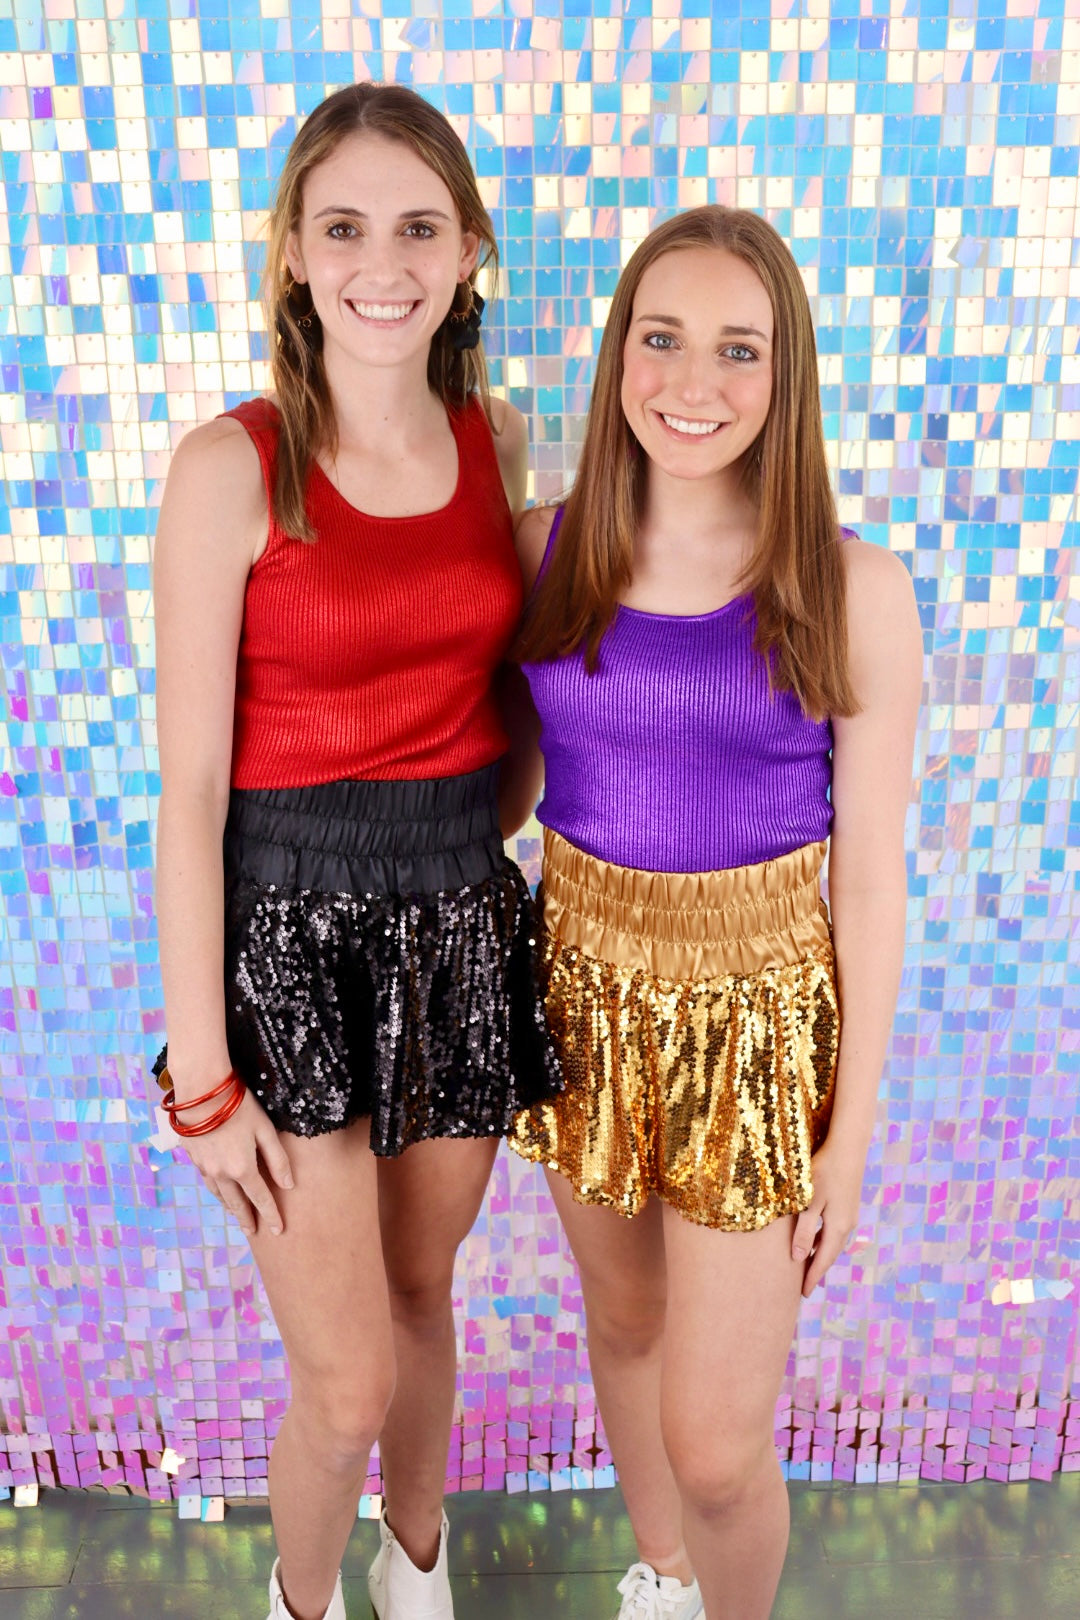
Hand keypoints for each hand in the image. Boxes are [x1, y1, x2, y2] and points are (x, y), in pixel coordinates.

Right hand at [179, 1089, 293, 1238]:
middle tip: (254, 1232)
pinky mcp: (193, 1157)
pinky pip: (207, 1182)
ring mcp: (204, 1167)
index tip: (278, 1230)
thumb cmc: (238, 1106)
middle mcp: (221, 1174)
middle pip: (237, 1203)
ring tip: (238, 1215)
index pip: (260, 1199)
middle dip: (247, 1219)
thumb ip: (277, 1159)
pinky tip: (219, 1191)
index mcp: (242, 1168)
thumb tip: (288, 1185)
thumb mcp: (265, 1130)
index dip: (271, 1215)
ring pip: (219, 1195)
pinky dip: (216, 1192)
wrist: (200, 1091)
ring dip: (230, 1207)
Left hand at [791, 1137, 866, 1296]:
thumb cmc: (824, 1172)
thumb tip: (799, 1258)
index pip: (823, 1260)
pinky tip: (815, 1239)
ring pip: (833, 1242)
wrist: (848, 1148)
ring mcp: (849, 1215)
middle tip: (804, 1286)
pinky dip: (824, 1240)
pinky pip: (834, 1231)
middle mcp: (847, 1225)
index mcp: (838, 1228)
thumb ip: (804, 1231)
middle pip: (830, 1254)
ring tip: (808, 1266)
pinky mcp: (847, 1205)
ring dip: (821, 1255)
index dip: (813, 1277)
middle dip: (817, 1270)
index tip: (804, 1295)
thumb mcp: (809, 1202)